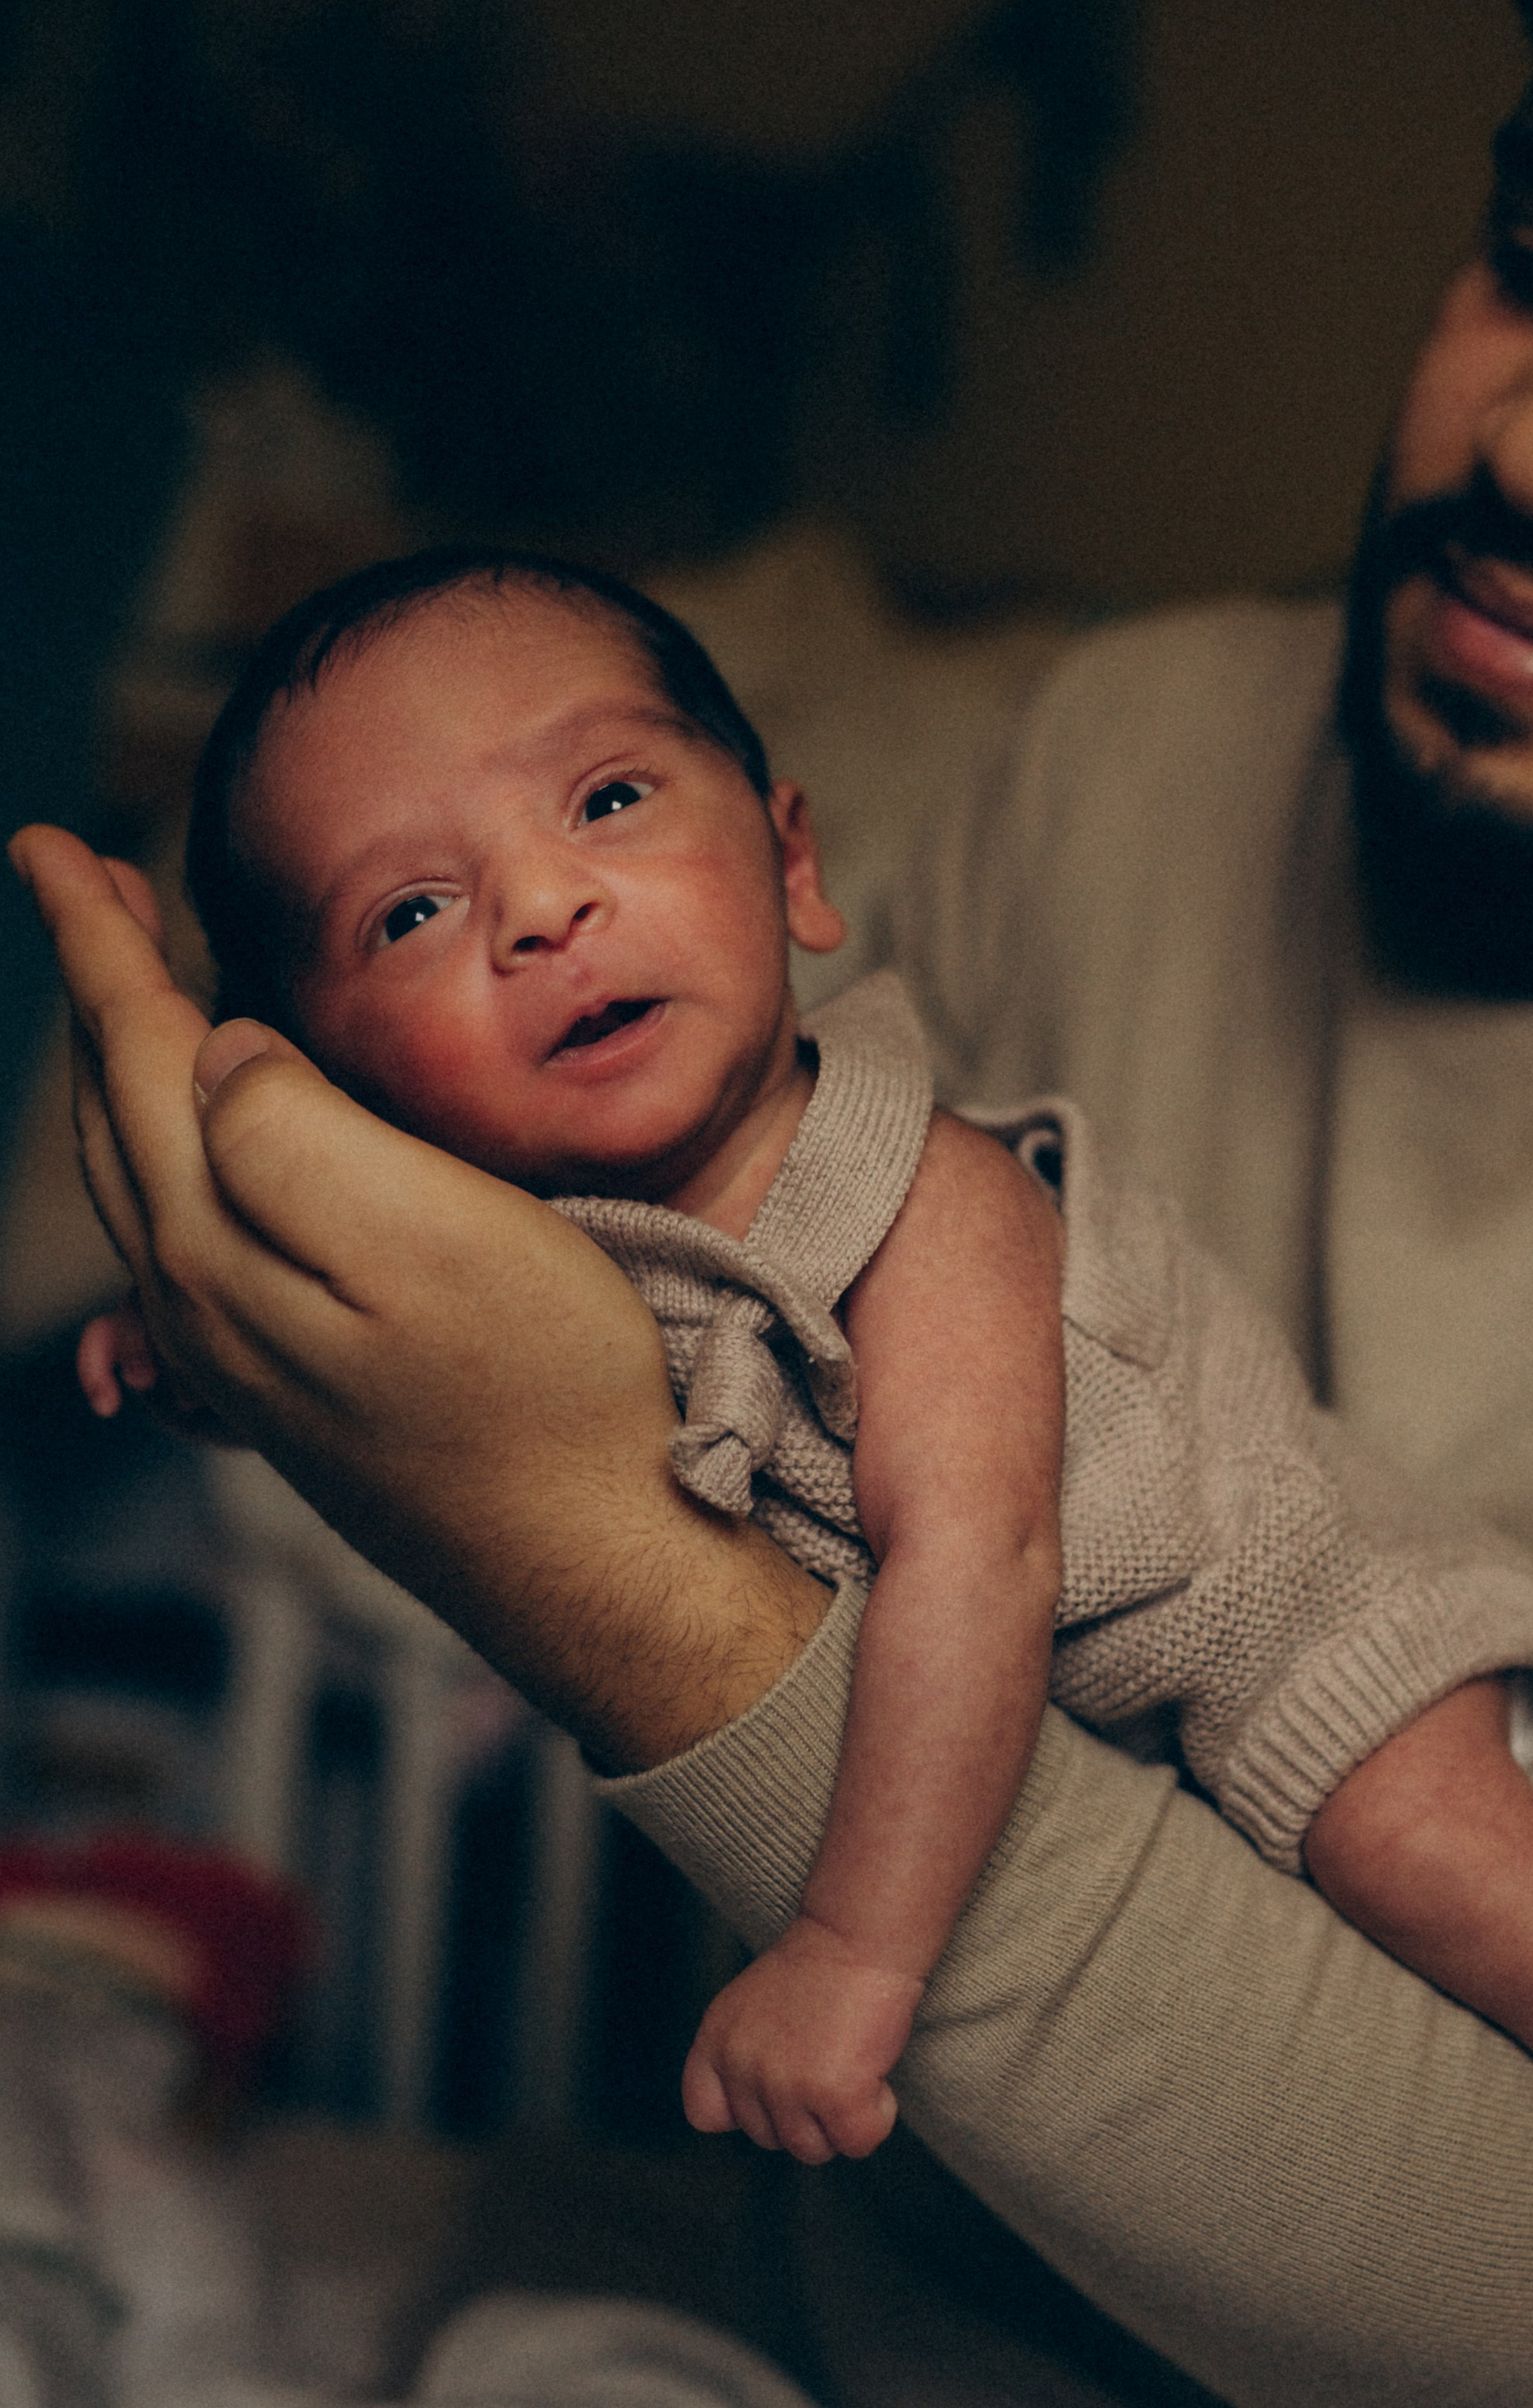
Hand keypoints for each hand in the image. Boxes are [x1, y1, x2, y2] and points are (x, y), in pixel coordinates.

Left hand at [11, 824, 830, 1767]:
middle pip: (121, 1111)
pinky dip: (173, 1162)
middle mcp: (206, 1305)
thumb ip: (298, 1129)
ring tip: (140, 995)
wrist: (602, 1562)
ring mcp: (246, 1359)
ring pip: (147, 1181)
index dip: (93, 939)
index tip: (44, 845)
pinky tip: (205, 1161)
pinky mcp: (297, 1393)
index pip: (136, 1051)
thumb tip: (216, 1046)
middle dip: (100, 988)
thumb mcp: (434, 1232)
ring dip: (129, 1072)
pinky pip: (190, 1246)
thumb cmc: (549, 1390)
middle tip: (86, 886)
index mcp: (225, 1244)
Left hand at [682, 1912, 922, 2162]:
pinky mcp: (834, 2094)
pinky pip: (858, 2142)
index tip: (778, 2088)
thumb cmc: (823, 1963)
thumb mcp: (754, 2005)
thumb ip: (746, 2054)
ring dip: (841, 2118)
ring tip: (854, 2063)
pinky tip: (875, 2074)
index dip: (748, 2110)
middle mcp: (743, 2067)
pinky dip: (876, 2116)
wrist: (860, 1933)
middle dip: (806, 2112)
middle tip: (831, 2059)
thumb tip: (767, 2109)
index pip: (706, 2113)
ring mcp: (786, 2084)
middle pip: (771, 2138)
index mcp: (717, 2042)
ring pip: (813, 2150)